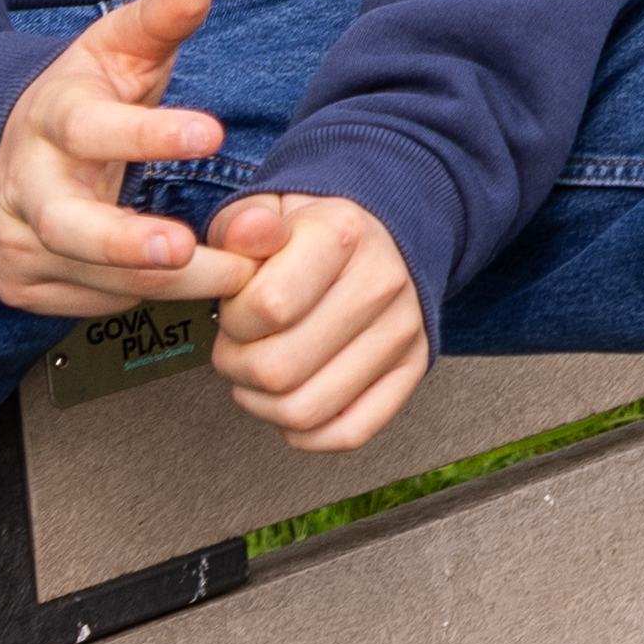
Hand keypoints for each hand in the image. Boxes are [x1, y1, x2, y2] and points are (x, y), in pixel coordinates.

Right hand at [0, 0, 242, 317]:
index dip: (148, 133)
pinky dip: (145, 297)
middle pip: (68, 223)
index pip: (90, 126)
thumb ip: (164, 15)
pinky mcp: (23, 283)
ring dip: (170, 282)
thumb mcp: (120, 48)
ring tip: (239, 275)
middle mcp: (24, 182)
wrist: (7, 152)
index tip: (210, 131)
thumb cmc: (84, 98)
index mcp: (50, 116)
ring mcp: (17, 239)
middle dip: (128, 242)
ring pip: (94, 275)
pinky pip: (93, 302)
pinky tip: (188, 283)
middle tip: (188, 250)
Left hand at [192, 188, 435, 450]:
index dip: (231, 319)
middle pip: (278, 369)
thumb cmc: (310, 232)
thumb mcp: (268, 210)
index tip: (235, 306)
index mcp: (342, 233)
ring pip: (303, 410)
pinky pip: (347, 433)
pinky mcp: (412, 370)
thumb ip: (243, 225)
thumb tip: (248, 234)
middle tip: (238, 344)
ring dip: (260, 402)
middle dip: (236, 365)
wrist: (378, 237)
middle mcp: (382, 283)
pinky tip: (291, 398)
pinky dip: (305, 432)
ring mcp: (402, 332)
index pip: (267, 307)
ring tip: (259, 369)